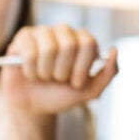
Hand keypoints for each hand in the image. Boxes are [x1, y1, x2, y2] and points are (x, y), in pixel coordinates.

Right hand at [0, 25, 117, 117]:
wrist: (33, 107)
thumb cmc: (62, 95)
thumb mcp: (90, 91)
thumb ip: (108, 73)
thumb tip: (114, 50)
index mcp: (82, 40)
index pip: (88, 44)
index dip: (82, 67)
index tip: (75, 83)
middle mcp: (64, 32)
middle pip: (69, 45)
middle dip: (63, 71)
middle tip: (58, 80)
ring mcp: (43, 32)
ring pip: (48, 48)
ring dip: (46, 72)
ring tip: (44, 77)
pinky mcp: (23, 37)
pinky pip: (29, 51)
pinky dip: (31, 71)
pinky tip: (30, 74)